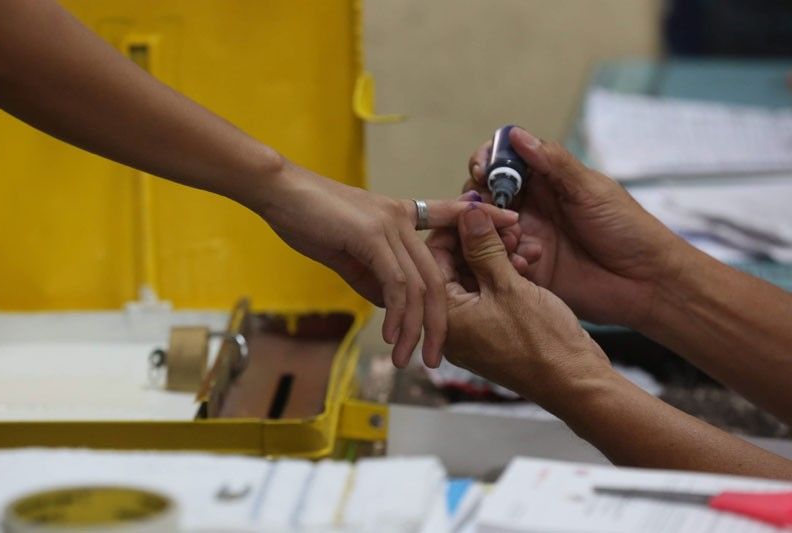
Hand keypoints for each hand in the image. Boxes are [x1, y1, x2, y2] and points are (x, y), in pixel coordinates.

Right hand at [257, 160, 519, 367]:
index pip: (452, 217)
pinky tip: (393, 336)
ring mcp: (391, 225)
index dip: (484, 220)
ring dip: (418, 328)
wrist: (279, 192)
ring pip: (421, 284)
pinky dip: (397, 313)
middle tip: (438, 358)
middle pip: (439, 274)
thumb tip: (390, 305)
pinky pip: (396, 281)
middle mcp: (404, 218)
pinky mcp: (372, 234)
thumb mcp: (348, 249)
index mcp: (403, 215)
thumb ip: (373, 273)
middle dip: (442, 321)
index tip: (513, 225)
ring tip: (414, 359)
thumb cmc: (310, 217)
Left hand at [426, 206, 609, 403]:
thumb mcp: (509, 286)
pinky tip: (529, 261)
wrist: (575, 382)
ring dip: (498, 254)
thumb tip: (468, 214)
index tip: (480, 208)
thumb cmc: (541, 343)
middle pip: (455, 265)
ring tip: (523, 242)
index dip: (459, 227)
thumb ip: (484, 247)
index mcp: (444, 315)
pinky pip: (492, 293)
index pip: (435, 256)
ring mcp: (473, 328)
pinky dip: (507, 274)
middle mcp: (452, 323)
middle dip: (481, 240)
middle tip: (507, 223)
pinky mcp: (494, 329)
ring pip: (476, 277)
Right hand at [465, 128, 688, 327]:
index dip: (486, 162)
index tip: (482, 170)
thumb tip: (515, 134)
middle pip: (485, 196)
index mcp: (546, 181)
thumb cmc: (627, 229)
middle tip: (488, 209)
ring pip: (485, 229)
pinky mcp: (526, 270)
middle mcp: (530, 207)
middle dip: (479, 200)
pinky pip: (498, 261)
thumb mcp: (590, 189)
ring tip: (514, 238)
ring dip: (490, 230)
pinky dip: (504, 258)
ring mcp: (526, 238)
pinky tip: (527, 261)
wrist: (646, 281)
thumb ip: (552, 163)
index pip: (502, 163)